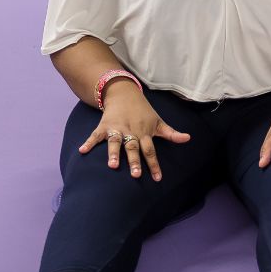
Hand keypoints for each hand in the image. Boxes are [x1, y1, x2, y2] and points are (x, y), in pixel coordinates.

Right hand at [77, 81, 191, 180]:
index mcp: (144, 133)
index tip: (157, 178)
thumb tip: (188, 139)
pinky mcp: (104, 126)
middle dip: (134, 161)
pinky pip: (96, 135)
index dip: (154, 164)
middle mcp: (130, 132)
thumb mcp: (158, 121)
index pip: (150, 151)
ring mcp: (116, 129)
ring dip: (113, 153)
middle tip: (135, 175)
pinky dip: (89, 142)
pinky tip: (82, 151)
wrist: (124, 93)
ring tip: (111, 166)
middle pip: (132, 148)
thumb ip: (171, 133)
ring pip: (115, 142)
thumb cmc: (143, 112)